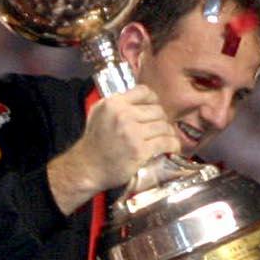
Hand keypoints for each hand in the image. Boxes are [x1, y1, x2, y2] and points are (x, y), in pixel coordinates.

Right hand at [47, 86, 182, 213]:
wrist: (87, 168)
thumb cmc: (93, 143)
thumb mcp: (99, 113)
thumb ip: (117, 104)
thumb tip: (140, 99)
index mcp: (113, 103)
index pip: (144, 91)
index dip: (153, 100)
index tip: (155, 109)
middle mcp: (123, 115)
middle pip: (157, 110)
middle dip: (162, 119)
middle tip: (161, 127)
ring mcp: (132, 133)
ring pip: (163, 126)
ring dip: (169, 133)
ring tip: (168, 137)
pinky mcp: (139, 150)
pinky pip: (165, 142)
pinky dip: (173, 144)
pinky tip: (173, 147)